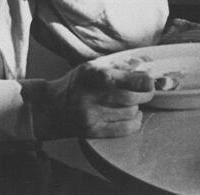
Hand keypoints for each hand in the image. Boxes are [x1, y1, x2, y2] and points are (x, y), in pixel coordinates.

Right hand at [30, 62, 156, 139]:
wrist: (50, 108)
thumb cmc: (76, 85)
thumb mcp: (91, 68)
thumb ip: (116, 68)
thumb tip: (142, 69)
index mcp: (91, 75)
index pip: (122, 78)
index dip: (142, 80)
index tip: (149, 80)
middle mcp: (89, 96)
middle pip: (130, 97)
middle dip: (146, 94)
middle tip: (148, 92)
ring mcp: (90, 116)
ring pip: (130, 113)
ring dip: (138, 107)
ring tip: (134, 103)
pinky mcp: (92, 131)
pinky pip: (124, 129)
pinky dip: (135, 122)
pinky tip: (134, 116)